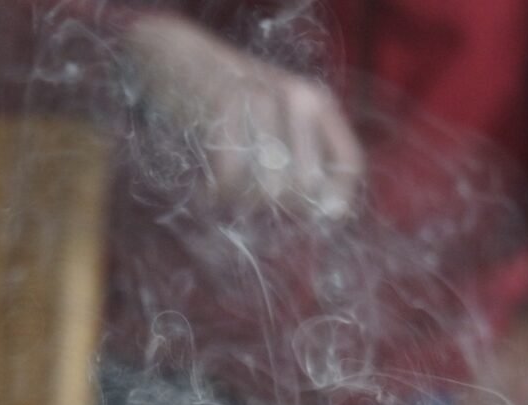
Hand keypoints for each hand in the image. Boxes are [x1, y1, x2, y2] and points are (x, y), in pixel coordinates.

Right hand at [124, 14, 362, 214]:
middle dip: (280, 211)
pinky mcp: (226, 106)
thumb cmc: (230, 107)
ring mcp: (263, 100)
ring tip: (229, 202)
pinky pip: (232, 178)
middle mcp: (299, 98)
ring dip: (244, 208)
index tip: (314, 221)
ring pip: (269, 189)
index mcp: (318, 103)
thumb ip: (303, 163)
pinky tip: (209, 196)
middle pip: (305, 188)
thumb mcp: (276, 124)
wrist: (178, 60)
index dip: (335, 203)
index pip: (349, 165)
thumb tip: (329, 216)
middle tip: (255, 211)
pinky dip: (218, 197)